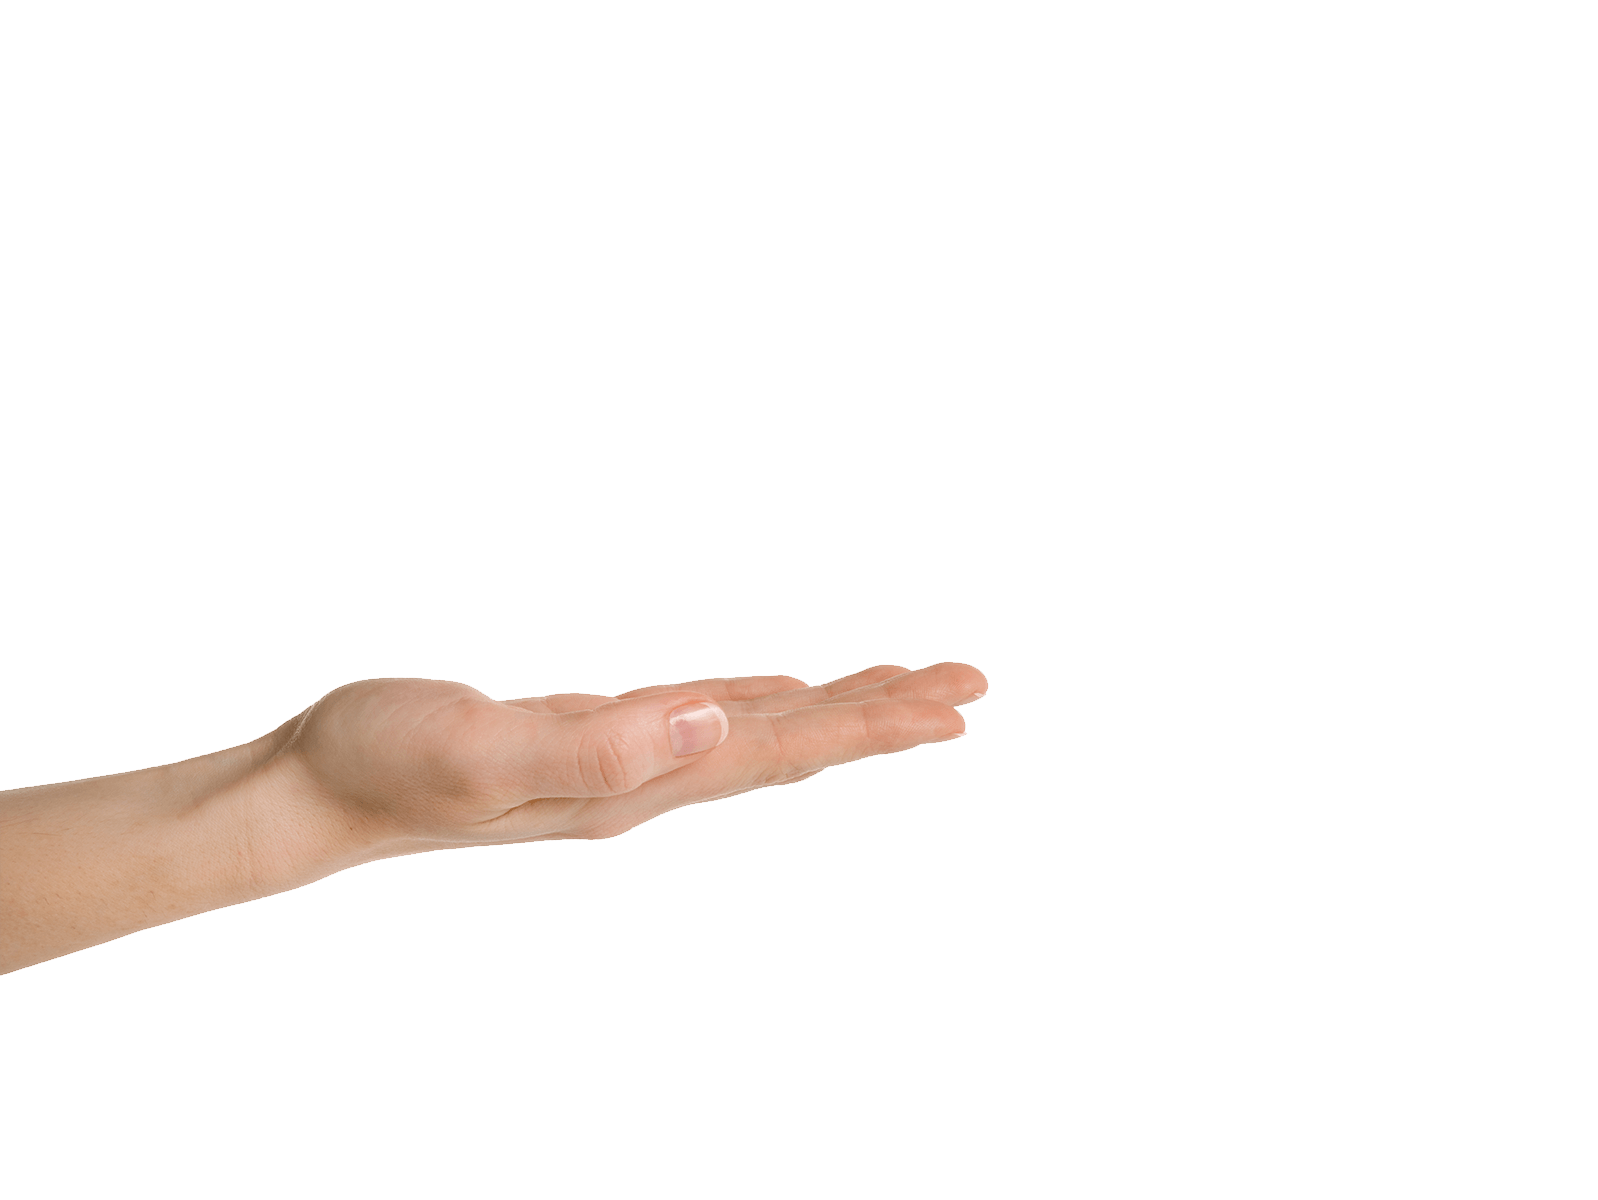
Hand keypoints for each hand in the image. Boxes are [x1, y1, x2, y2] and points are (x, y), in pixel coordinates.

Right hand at [273, 662, 986, 853]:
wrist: (319, 790)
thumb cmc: (383, 766)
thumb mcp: (480, 750)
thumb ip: (598, 745)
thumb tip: (716, 718)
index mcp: (637, 781)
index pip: (780, 750)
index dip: (868, 725)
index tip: (953, 708)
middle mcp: (646, 778)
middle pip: (792, 744)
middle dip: (882, 714)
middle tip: (968, 688)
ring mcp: (622, 762)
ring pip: (757, 731)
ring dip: (835, 709)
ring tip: (906, 689)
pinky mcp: (593, 738)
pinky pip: (705, 719)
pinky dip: (763, 703)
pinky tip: (783, 695)